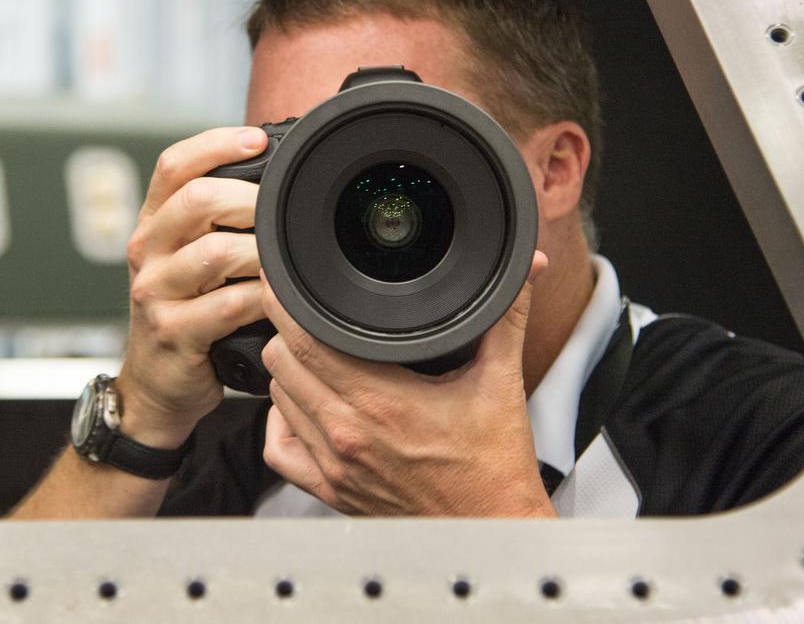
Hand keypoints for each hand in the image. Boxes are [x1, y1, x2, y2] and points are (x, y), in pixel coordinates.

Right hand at [116, 127, 269, 447]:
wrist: (156, 386)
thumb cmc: (187, 314)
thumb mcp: (190, 261)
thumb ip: (218, 223)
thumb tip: (276, 181)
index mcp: (153, 224)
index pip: (173, 164)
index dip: (215, 144)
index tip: (256, 140)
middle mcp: (146, 251)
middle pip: (197, 199)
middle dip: (251, 201)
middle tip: (282, 215)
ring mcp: (155, 293)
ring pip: (216, 252)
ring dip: (261, 253)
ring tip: (282, 261)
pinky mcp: (174, 333)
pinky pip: (227, 305)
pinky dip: (261, 299)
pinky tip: (275, 300)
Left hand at [260, 251, 554, 516]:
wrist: (493, 531)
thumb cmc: (495, 469)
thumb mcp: (502, 382)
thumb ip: (506, 318)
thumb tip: (526, 270)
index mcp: (381, 402)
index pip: (304, 341)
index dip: (289, 306)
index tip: (290, 285)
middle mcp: (347, 434)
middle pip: (282, 363)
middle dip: (289, 331)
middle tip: (307, 314)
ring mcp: (333, 466)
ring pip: (277, 399)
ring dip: (289, 372)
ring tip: (312, 353)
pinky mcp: (330, 491)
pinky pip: (279, 450)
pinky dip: (282, 422)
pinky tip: (302, 405)